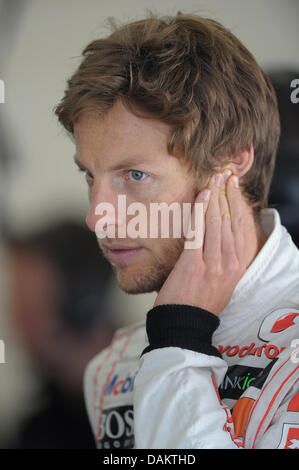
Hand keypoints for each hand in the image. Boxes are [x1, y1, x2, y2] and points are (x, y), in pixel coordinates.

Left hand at [154, 171, 246, 314]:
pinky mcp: (193, 264)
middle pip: (231, 221)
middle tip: (224, 174)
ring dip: (215, 198)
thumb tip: (218, 234)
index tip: (235, 186)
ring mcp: (213, 264)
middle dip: (227, 195)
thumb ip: (224, 258)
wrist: (183, 324)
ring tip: (213, 180)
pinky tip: (201, 196)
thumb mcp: (222, 281)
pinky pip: (198, 232)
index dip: (238, 204)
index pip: (242, 228)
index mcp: (238, 267)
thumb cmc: (199, 301)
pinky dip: (199, 212)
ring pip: (216, 223)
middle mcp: (230, 264)